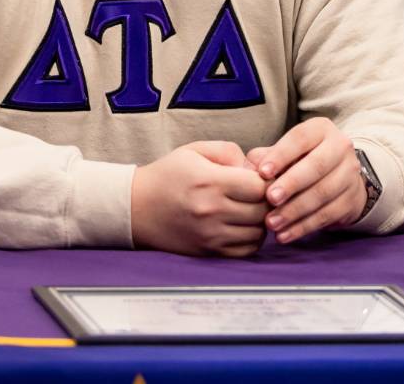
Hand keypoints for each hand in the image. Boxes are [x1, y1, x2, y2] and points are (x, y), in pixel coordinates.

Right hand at [130, 141, 269, 256]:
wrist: (137, 207)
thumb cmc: (168, 175)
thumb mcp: (195, 150)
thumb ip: (229, 152)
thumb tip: (254, 169)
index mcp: (210, 182)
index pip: (259, 186)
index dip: (266, 180)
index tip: (258, 177)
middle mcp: (212, 211)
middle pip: (262, 211)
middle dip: (266, 201)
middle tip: (257, 194)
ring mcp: (210, 235)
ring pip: (258, 233)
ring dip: (259, 221)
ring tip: (248, 209)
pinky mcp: (208, 252)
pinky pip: (246, 250)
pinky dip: (250, 239)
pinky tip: (241, 226)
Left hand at [245, 118, 365, 244]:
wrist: (339, 178)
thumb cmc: (301, 161)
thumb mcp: (285, 152)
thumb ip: (266, 157)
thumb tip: (248, 169)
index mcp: (321, 130)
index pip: (300, 139)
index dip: (281, 155)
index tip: (263, 173)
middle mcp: (341, 147)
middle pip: (317, 166)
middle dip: (291, 184)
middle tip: (270, 199)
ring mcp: (350, 174)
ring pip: (323, 193)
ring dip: (295, 211)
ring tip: (272, 223)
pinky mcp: (352, 199)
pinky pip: (327, 215)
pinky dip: (303, 227)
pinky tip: (285, 235)